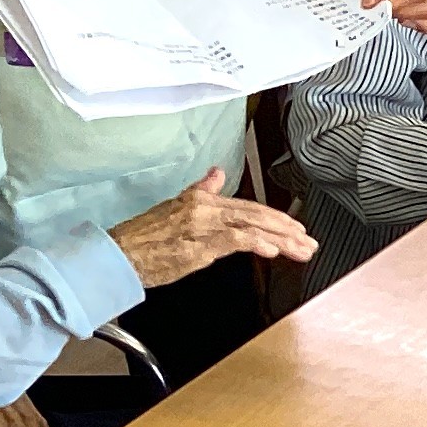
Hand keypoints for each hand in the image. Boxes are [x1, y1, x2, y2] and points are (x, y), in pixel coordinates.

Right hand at [108, 169, 316, 287]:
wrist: (118, 254)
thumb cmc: (144, 237)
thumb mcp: (176, 205)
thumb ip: (202, 189)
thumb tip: (217, 172)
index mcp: (204, 201)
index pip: (250, 207)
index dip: (276, 218)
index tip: (296, 229)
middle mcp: (206, 210)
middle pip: (257, 216)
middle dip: (287, 229)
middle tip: (308, 240)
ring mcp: (203, 227)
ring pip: (251, 227)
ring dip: (281, 239)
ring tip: (300, 248)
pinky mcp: (197, 246)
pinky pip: (233, 241)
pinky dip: (255, 243)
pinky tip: (272, 250)